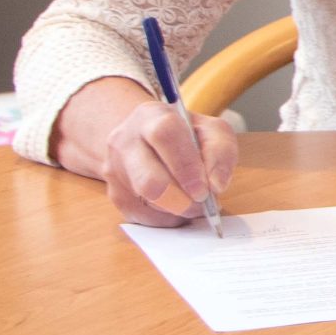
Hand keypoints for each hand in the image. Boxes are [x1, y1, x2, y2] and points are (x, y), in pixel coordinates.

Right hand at [102, 99, 237, 227]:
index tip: (205, 189)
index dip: (186, 166)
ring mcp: (114, 169)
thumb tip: (216, 185)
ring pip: (145, 202)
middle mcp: (125, 141)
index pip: (165, 136)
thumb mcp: (211, 131)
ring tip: (193, 202)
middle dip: (181, 199)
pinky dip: (167, 218)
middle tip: (202, 205)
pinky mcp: (115, 194)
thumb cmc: (187, 136)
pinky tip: (178, 206)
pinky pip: (143, 217)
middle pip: (147, 179)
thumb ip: (220, 152)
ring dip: (177, 210)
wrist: (148, 141)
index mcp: (151, 116)